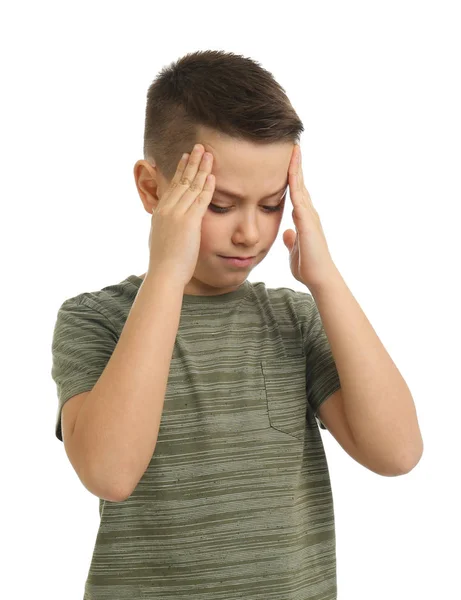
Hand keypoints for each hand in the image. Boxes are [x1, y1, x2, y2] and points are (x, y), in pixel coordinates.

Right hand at [147, 144, 214, 286]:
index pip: (172, 186)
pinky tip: (212, 175)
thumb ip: (164, 228)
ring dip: (201, 168)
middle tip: (199, 147)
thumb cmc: (164, 262)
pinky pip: (201, 199)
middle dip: (192, 162)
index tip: (186, 158)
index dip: (180, 170)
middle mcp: (167, 209)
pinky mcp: (189, 221)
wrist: (164, 273)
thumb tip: (165, 227)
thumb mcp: (160, 239)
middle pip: (182, 180)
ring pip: (191, 186)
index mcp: (160, 212)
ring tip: (208, 154)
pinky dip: (207, 186)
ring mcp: (177, 214)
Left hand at [282, 144, 338, 291]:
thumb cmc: (308, 266)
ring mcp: (309, 215)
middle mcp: (308, 213)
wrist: (319, 277)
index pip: (296, 192)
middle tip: (293, 145)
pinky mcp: (307, 221)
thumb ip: (292, 240)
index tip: (288, 160)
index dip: (292, 176)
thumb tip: (288, 233)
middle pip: (300, 183)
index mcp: (304, 218)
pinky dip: (294, 183)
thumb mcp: (295, 249)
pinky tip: (290, 170)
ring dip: (296, 167)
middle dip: (296, 164)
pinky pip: (299, 197)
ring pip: (301, 186)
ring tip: (294, 149)